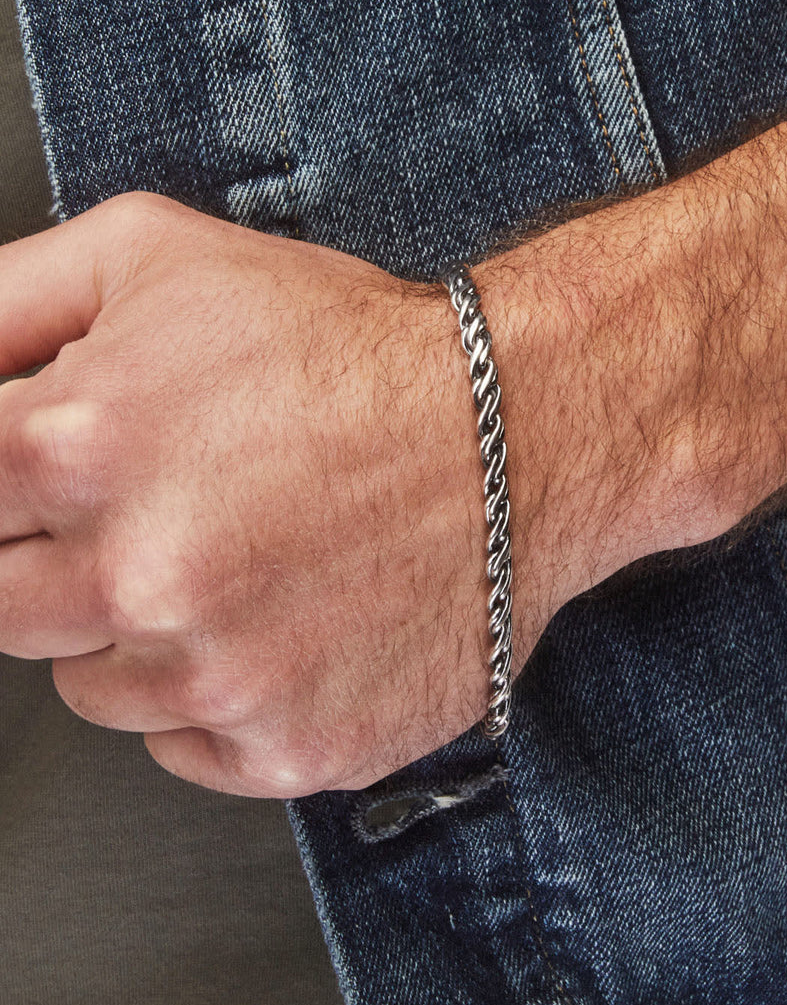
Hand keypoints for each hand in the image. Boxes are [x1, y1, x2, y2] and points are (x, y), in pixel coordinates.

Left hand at [0, 193, 552, 795]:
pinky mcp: (287, 748)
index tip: (61, 485)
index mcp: (74, 449)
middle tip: (162, 501)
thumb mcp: (153, 255)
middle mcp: (136, 578)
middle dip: (61, 555)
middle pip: (2, 608)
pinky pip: (185, 743)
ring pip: (91, 686)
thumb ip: (0, 305)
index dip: (11, 484)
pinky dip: (217, 690)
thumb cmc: (351, 348)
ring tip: (240, 549)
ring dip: (140, 627)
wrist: (518, 430)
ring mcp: (215, 679)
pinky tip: (281, 612)